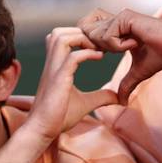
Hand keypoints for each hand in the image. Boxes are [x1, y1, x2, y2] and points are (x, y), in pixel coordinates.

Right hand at [22, 26, 119, 142]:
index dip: (80, 36)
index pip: (62, 38)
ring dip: (82, 38)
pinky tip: (100, 57)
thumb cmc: (59, 117)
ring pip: (61, 37)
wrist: (43, 130)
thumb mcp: (86, 104)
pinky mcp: (58, 79)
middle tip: (98, 44)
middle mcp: (52, 64)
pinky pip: (72, 57)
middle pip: (59, 32)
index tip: (98, 45)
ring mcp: (54, 70)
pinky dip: (87, 53)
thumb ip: (101, 96)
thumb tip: (119, 97)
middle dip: (80, 32)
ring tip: (98, 48)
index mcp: (56, 66)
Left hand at [78, 7, 161, 102]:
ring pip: (94, 34)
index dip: (87, 43)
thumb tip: (122, 102)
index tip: (101, 56)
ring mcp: (119, 17)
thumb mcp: (139, 72)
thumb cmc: (161, 54)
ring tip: (129, 47)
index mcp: (115, 29)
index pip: (87, 30)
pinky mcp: (125, 17)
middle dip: (92, 45)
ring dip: (109, 47)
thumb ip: (127, 84)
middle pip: (84, 29)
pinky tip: (134, 44)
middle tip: (109, 53)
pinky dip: (118, 46)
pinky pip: (108, 36)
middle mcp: (115, 20)